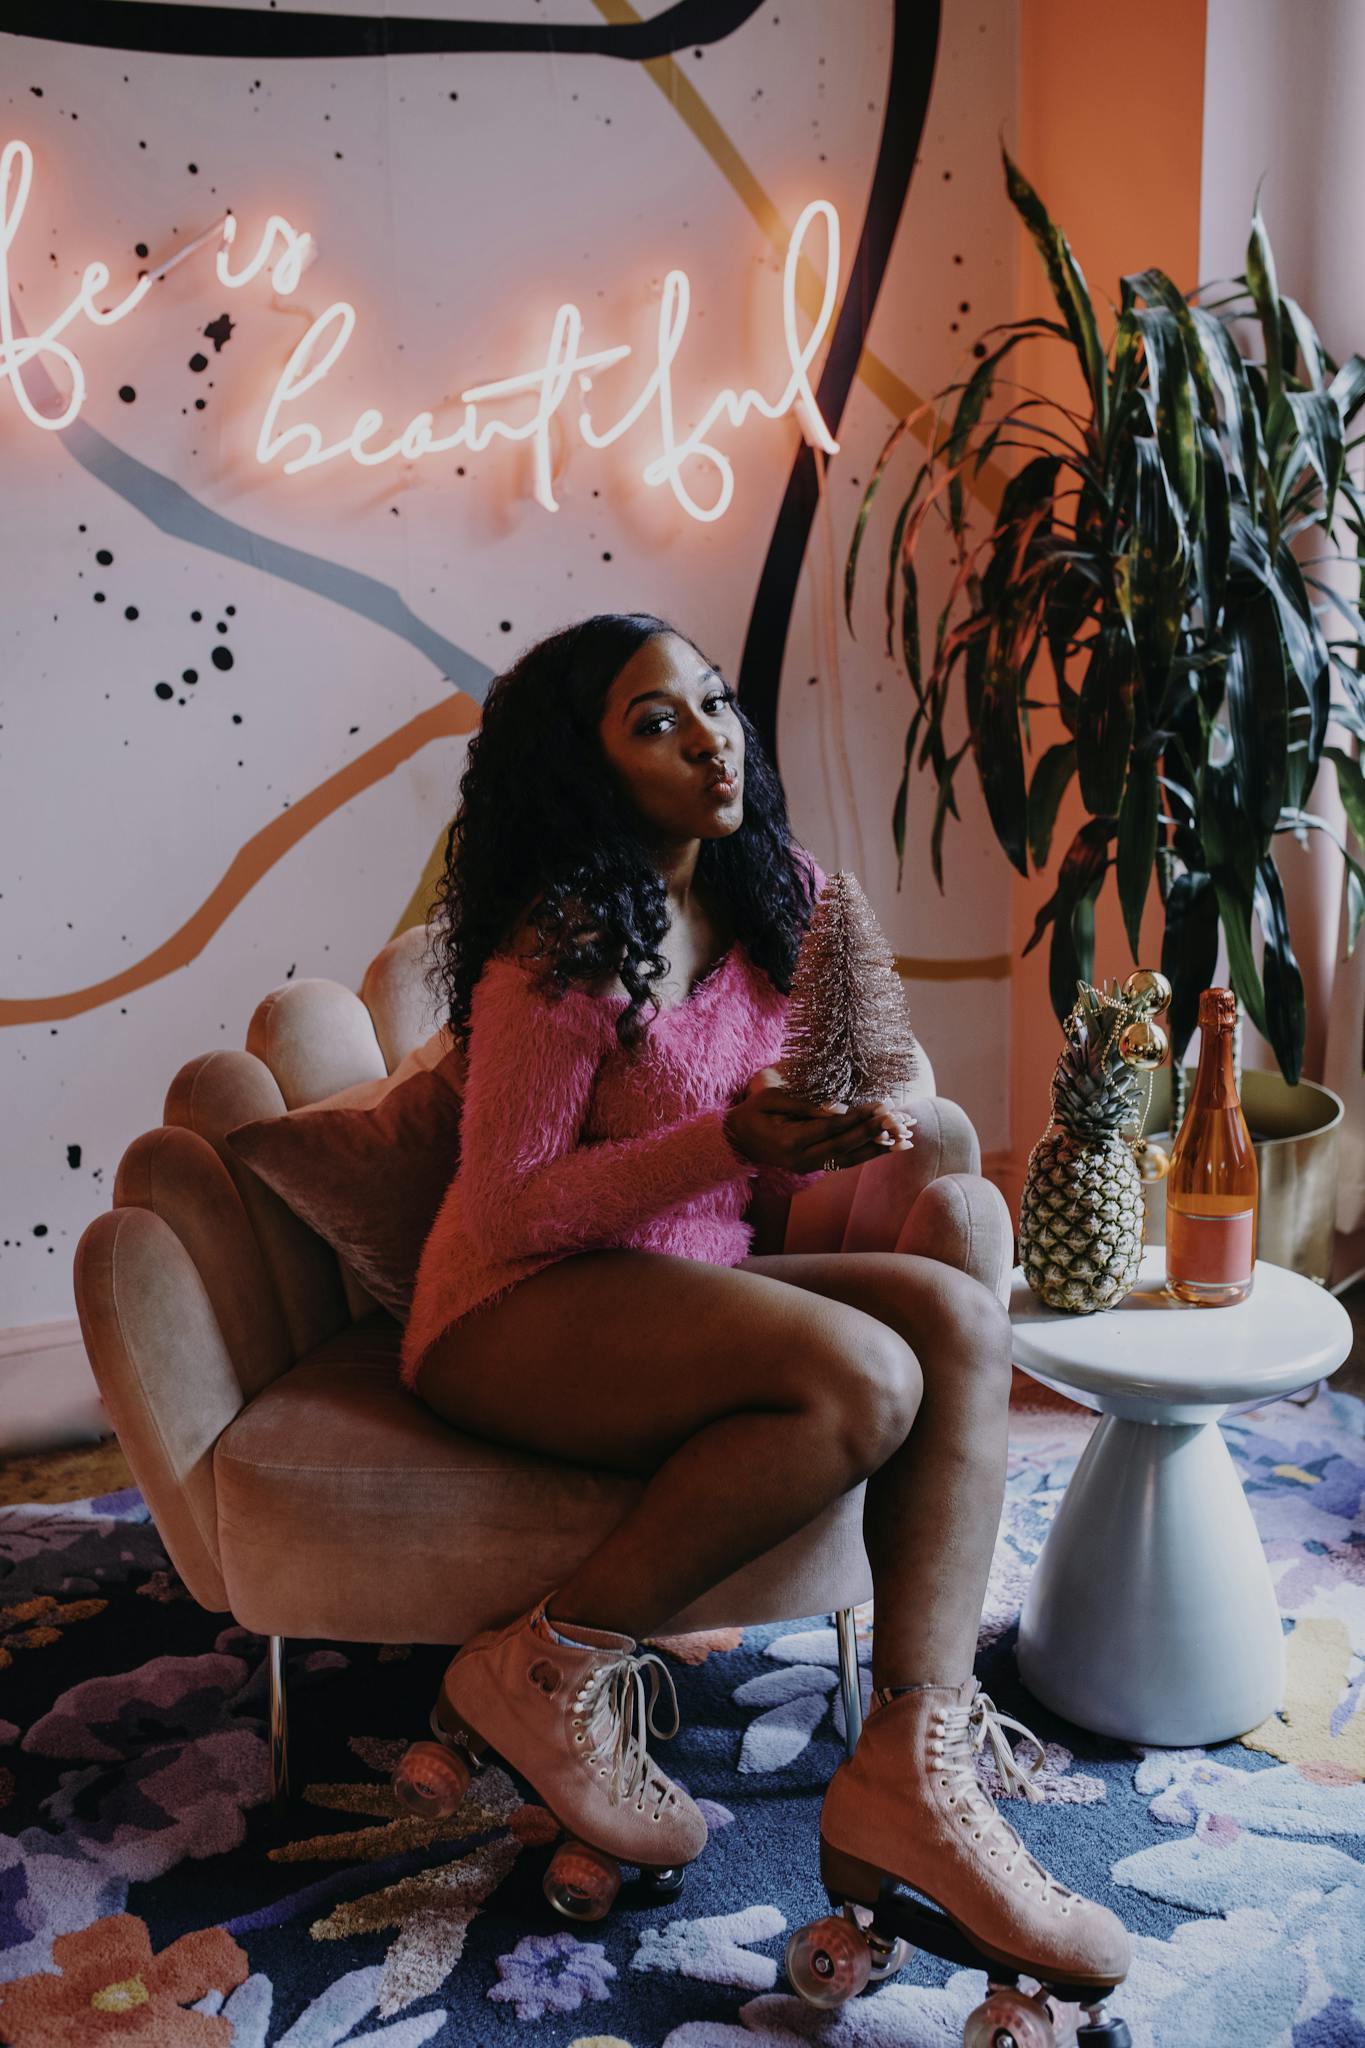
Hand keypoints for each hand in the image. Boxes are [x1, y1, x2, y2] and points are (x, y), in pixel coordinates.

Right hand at [723, 1065, 914, 1172]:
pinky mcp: (813, 1169)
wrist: (738, 1140)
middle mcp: (801, 1160)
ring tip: (904, 1141)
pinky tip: (886, 1148)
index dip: (859, 1117)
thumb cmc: (754, 1112)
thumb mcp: (771, 1099)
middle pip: (846, 1145)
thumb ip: (804, 1104)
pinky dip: (867, 1155)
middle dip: (874, 1131)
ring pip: (849, 1159)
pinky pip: (844, 1163)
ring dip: (878, 1149)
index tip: (882, 1105)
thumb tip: (839, 1107)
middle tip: (900, 1120)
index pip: (833, 1128)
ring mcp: (807, 1168)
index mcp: (790, 1141)